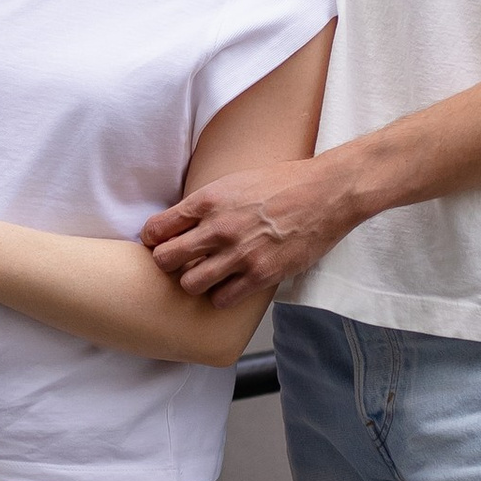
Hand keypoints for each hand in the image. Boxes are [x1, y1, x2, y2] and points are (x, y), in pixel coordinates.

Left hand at [141, 156, 359, 305]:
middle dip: (167, 263)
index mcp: (208, 200)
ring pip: (189, 284)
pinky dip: (221, 296)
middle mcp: (218, 228)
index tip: (161, 243)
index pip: (156, 228)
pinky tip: (229, 286)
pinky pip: (222, 299)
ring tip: (206, 276)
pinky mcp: (260, 274)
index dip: (154, 239)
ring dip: (194, 282)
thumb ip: (207, 202)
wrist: (326, 193)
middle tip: (179, 263)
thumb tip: (182, 221)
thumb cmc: (284, 182)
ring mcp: (239, 253)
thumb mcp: (235, 180)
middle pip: (165, 259)